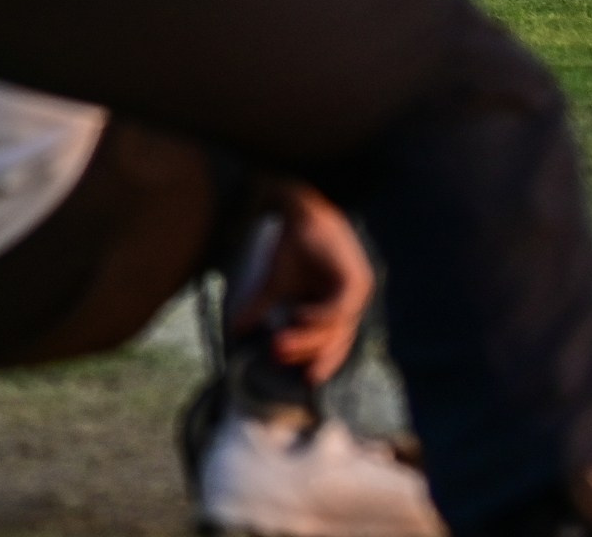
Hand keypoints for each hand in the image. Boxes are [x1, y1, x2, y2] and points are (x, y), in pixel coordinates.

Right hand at [229, 186, 374, 386]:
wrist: (298, 211)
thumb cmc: (293, 244)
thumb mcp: (274, 283)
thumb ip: (259, 308)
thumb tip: (234, 330)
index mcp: (337, 306)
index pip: (332, 342)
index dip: (318, 360)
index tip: (302, 379)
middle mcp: (351, 303)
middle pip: (335, 340)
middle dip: (309, 354)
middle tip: (279, 358)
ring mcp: (357, 292)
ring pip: (336, 328)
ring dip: (308, 338)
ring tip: (280, 342)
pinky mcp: (356, 280)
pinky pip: (340, 307)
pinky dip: (321, 316)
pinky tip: (298, 316)